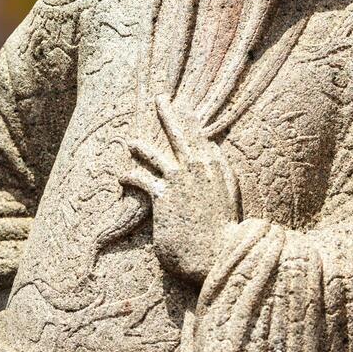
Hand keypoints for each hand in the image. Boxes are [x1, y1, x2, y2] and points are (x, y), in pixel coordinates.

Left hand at [121, 95, 240, 284]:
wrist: (220, 253)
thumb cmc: (225, 235)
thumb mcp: (230, 203)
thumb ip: (223, 184)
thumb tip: (219, 171)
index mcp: (220, 170)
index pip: (204, 139)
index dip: (194, 123)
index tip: (186, 109)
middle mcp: (201, 169)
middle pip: (182, 134)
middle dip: (169, 114)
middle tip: (160, 98)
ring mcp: (182, 180)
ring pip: (156, 153)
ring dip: (141, 147)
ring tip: (130, 142)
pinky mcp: (165, 195)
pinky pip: (141, 178)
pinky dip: (130, 176)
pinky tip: (122, 176)